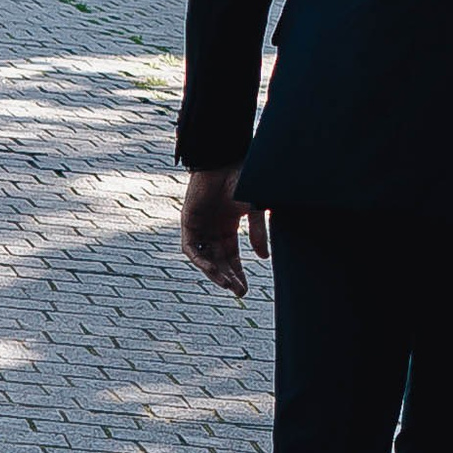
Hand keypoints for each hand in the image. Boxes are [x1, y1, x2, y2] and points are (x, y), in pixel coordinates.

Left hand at [180, 164, 265, 297]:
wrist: (224, 160)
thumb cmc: (242, 179)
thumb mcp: (255, 209)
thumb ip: (258, 233)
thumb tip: (264, 257)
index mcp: (228, 226)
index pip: (231, 257)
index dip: (238, 274)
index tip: (244, 290)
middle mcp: (212, 229)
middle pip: (219, 261)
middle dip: (228, 277)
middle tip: (238, 291)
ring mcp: (200, 226)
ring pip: (205, 258)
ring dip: (215, 273)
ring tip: (227, 284)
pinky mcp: (188, 222)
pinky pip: (191, 248)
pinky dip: (201, 260)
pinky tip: (212, 269)